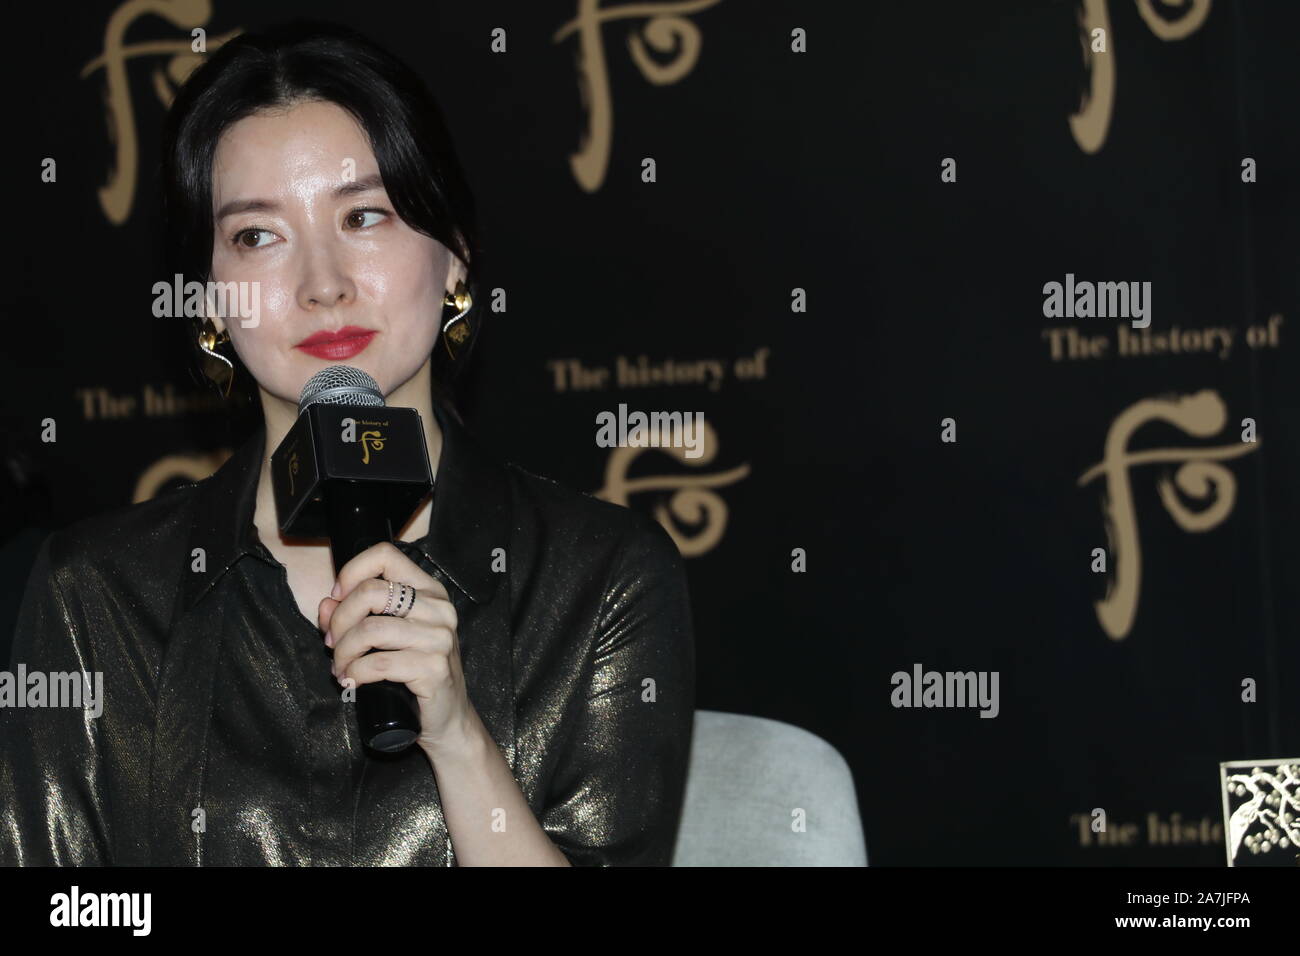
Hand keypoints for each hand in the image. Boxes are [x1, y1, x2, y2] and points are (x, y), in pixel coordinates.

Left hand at [318, 541, 476, 758]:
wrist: (447, 718)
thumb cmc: (415, 674)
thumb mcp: (385, 638)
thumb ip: (354, 616)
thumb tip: (326, 604)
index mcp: (430, 591)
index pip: (386, 555)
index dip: (352, 572)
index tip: (337, 598)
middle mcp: (439, 609)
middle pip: (371, 591)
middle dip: (340, 620)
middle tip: (333, 644)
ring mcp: (440, 638)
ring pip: (370, 630)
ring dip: (344, 652)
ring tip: (341, 667)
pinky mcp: (434, 668)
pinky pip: (378, 664)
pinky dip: (356, 673)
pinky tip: (352, 681)